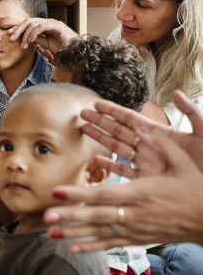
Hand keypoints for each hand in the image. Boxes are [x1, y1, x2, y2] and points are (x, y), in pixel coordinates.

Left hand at [8, 17, 77, 52]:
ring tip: (22, 44)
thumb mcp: (46, 45)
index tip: (10, 35)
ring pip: (34, 23)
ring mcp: (53, 23)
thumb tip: (25, 39)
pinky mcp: (57, 26)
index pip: (29, 24)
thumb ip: (37, 40)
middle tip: (11, 38)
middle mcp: (48, 23)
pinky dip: (34, 33)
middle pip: (29, 21)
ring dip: (25, 34)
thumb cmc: (64, 50)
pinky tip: (30, 41)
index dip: (19, 28)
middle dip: (18, 29)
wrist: (77, 52)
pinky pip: (41, 26)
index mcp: (45, 26)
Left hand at [44, 119, 202, 249]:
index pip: (103, 194)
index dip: (79, 193)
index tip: (57, 191)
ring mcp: (135, 230)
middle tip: (46, 217)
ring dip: (73, 233)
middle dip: (70, 216)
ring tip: (49, 234)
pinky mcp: (138, 239)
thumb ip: (160, 143)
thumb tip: (143, 121)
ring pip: (99, 233)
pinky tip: (72, 248)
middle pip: (96, 216)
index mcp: (140, 193)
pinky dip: (91, 246)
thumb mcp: (181, 163)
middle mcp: (134, 214)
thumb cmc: (195, 188)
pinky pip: (110, 244)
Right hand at [79, 91, 202, 175]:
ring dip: (100, 138)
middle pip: (119, 130)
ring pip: (117, 147)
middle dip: (100, 122)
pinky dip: (109, 165)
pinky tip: (96, 159)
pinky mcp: (146, 180)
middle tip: (82, 114)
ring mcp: (147, 163)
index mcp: (161, 133)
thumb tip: (176, 93)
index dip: (113, 111)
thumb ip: (192, 113)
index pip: (132, 118)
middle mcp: (150, 147)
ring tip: (84, 130)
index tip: (97, 104)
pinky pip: (123, 171)